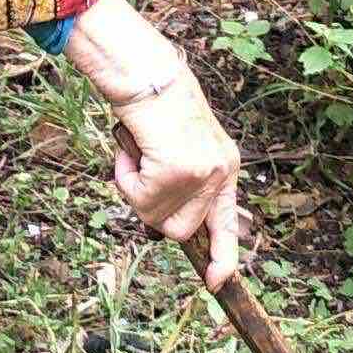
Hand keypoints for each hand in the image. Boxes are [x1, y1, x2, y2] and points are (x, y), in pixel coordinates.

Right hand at [112, 67, 241, 288]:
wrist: (147, 70)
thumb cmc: (155, 103)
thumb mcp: (180, 145)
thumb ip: (181, 178)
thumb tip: (164, 217)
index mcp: (224, 166)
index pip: (227, 223)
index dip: (223, 256)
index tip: (215, 281)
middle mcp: (220, 173)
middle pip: (179, 230)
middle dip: (153, 212)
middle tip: (140, 175)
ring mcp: (200, 175)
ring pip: (154, 218)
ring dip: (135, 191)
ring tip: (136, 154)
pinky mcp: (178, 173)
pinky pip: (138, 199)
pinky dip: (125, 177)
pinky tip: (130, 149)